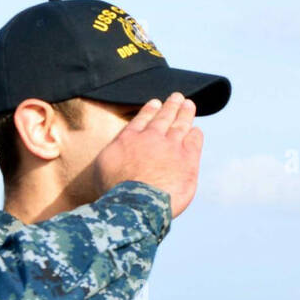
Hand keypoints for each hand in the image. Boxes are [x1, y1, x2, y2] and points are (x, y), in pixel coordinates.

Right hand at [92, 92, 203, 218]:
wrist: (135, 202)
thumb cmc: (114, 191)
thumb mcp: (102, 166)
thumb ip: (114, 152)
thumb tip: (119, 149)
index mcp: (129, 139)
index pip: (142, 120)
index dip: (150, 110)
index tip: (155, 103)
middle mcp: (151, 138)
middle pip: (163, 118)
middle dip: (171, 106)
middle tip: (177, 97)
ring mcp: (171, 147)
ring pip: (180, 125)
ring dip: (185, 113)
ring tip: (188, 105)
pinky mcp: (188, 161)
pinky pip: (194, 142)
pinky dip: (195, 134)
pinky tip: (197, 131)